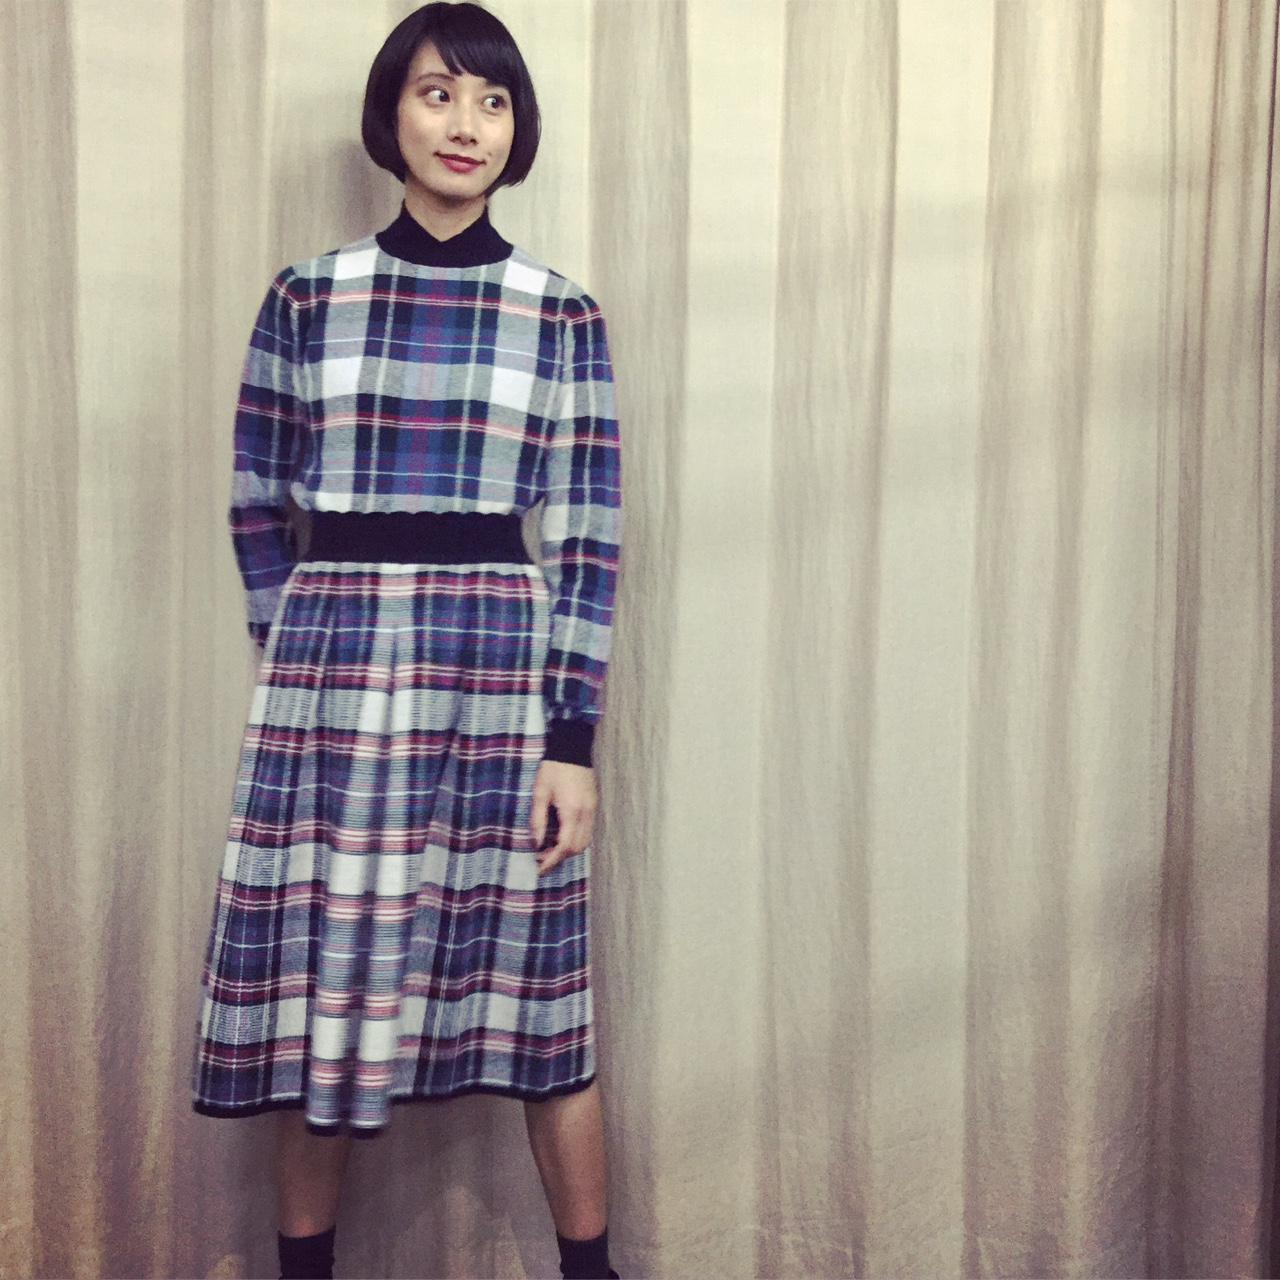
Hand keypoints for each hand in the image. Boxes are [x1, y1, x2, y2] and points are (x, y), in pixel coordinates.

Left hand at [529, 760, 596, 874]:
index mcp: (572, 810)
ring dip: (568, 849)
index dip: (552, 860)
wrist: (572, 747)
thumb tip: (535, 842)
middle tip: (540, 857)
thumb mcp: (540, 792)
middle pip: (577, 848)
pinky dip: (574, 839)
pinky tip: (560, 835)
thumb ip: (537, 819)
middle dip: (559, 857)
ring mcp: (592, 809)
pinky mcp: (593, 805)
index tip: (539, 868)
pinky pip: (587, 831)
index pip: (565, 846)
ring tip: (548, 847)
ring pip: (585, 841)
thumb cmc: (553, 768)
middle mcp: (586, 813)